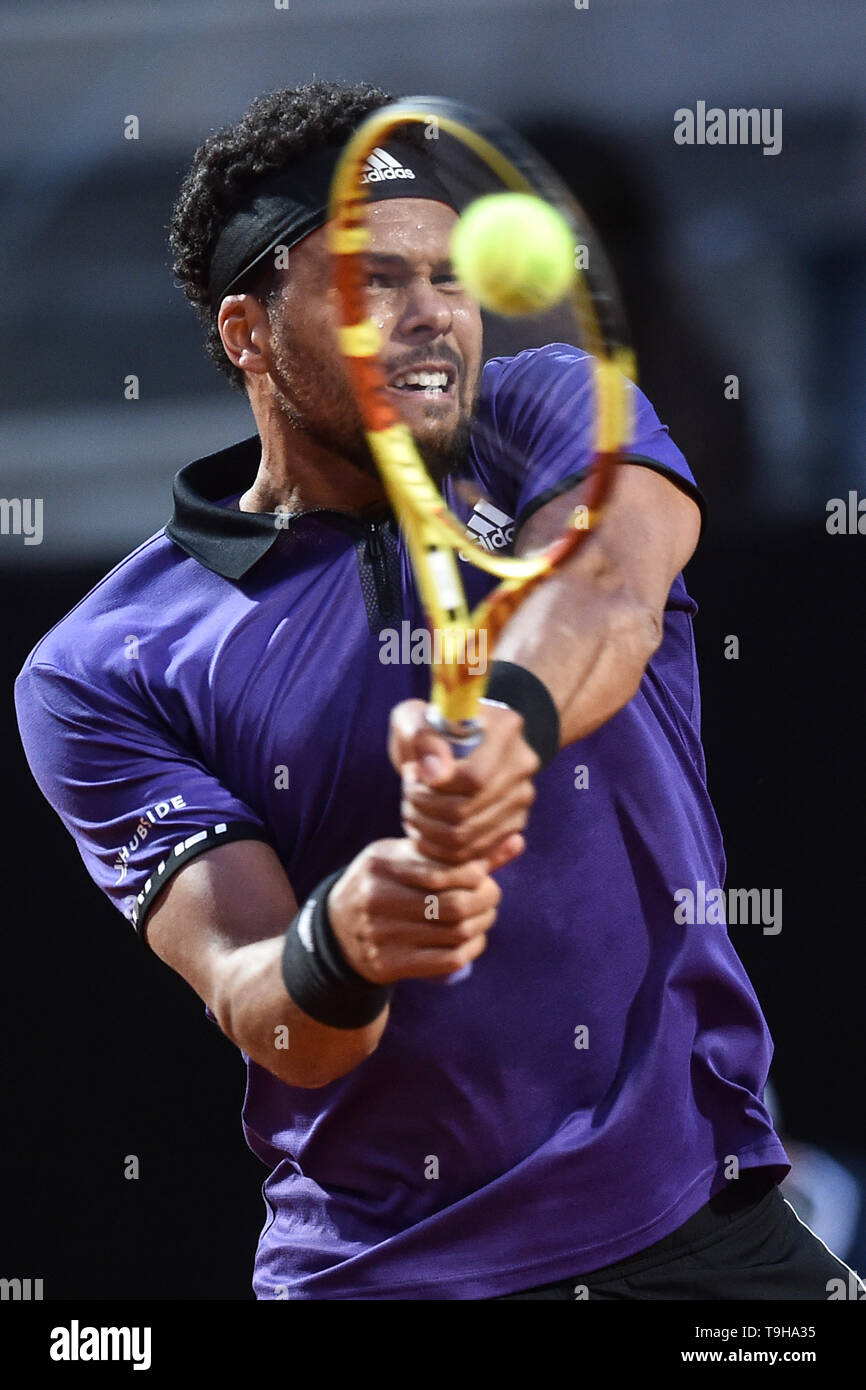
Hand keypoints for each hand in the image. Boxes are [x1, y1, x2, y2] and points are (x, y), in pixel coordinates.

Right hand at [327, 839, 500, 982]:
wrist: (337, 932)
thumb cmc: (385, 885)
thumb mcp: (407, 858)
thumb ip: (458, 852)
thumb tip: (517, 841)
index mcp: (381, 863)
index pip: (443, 870)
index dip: (475, 873)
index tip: (482, 874)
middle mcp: (378, 897)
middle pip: (453, 905)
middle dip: (485, 900)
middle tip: (492, 895)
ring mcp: (382, 934)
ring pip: (455, 933)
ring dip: (482, 924)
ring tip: (485, 915)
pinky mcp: (389, 964)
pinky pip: (447, 960)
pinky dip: (471, 949)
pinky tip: (473, 939)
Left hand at [388, 698, 538, 868]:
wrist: (454, 745)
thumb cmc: (429, 729)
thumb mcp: (415, 720)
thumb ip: (422, 739)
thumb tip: (436, 775)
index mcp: (505, 727)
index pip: (473, 778)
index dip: (434, 788)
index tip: (411, 774)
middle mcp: (523, 763)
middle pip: (467, 812)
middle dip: (424, 809)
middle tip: (407, 795)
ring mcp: (523, 796)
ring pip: (467, 837)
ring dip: (428, 831)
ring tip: (412, 809)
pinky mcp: (515, 823)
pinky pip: (474, 852)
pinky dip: (442, 848)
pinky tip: (425, 828)